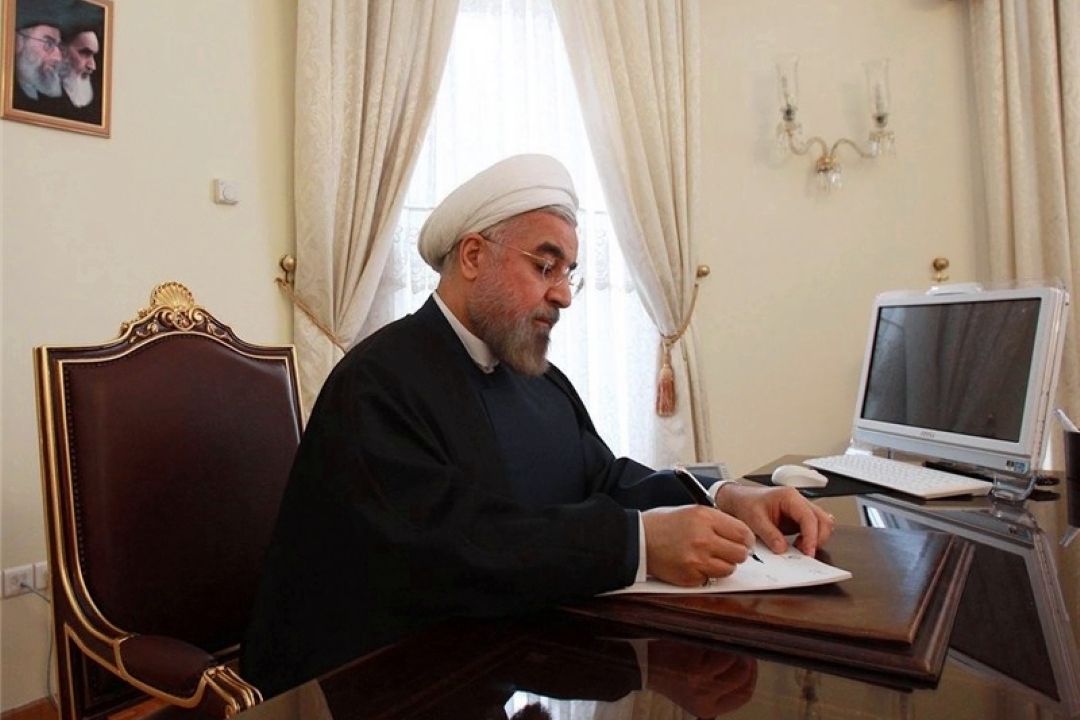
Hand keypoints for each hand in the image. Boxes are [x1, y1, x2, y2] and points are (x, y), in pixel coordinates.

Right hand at [641, 505, 754, 585]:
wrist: (638, 539)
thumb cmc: (664, 524)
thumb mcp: (693, 512)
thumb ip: (718, 522)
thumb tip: (742, 536)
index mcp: (705, 518)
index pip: (743, 533)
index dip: (746, 539)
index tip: (743, 542)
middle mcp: (703, 538)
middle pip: (740, 554)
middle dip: (736, 553)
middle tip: (727, 551)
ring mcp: (697, 560)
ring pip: (729, 569)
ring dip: (723, 565)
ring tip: (709, 557)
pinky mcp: (690, 576)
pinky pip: (711, 579)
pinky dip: (706, 574)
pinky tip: (694, 564)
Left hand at [646, 639, 756, 716]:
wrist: (643, 666)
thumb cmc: (671, 675)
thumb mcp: (695, 693)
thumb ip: (718, 687)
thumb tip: (748, 666)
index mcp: (708, 709)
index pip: (744, 695)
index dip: (752, 677)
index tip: (750, 662)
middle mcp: (706, 699)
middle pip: (742, 678)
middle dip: (746, 660)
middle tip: (742, 647)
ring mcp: (700, 683)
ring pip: (733, 662)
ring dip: (732, 648)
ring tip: (724, 642)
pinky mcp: (693, 666)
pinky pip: (718, 650)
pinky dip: (717, 641)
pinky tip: (709, 638)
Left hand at [715, 483, 834, 556]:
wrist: (739, 500)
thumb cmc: (746, 503)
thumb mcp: (754, 519)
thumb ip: (769, 534)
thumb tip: (783, 549)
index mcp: (789, 497)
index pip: (809, 517)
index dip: (811, 536)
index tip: (808, 551)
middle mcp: (799, 502)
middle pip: (822, 520)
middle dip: (818, 538)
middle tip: (806, 553)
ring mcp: (800, 511)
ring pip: (821, 524)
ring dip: (816, 539)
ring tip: (800, 549)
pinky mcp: (798, 520)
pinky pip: (812, 529)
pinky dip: (810, 540)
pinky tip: (798, 546)